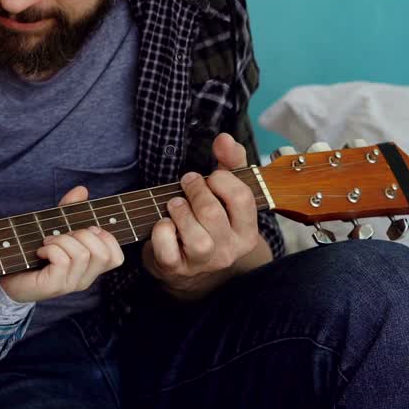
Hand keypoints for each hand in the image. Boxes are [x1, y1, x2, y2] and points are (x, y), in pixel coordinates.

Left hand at [0, 186, 125, 302]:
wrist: (9, 278)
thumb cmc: (34, 253)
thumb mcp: (55, 228)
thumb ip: (70, 211)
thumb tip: (82, 190)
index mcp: (90, 268)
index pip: (116, 257)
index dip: (106, 238)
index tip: (84, 230)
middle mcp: (85, 279)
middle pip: (102, 253)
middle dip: (82, 234)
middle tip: (62, 235)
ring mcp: (70, 285)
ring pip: (82, 254)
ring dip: (62, 240)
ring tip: (47, 242)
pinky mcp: (53, 286)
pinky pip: (62, 260)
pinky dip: (50, 248)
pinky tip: (40, 251)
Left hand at [146, 133, 264, 298]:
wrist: (186, 264)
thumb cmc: (206, 221)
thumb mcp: (223, 192)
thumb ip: (229, 162)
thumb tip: (225, 138)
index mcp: (247, 231)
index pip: (242, 198)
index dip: (222, 180)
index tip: (210, 177)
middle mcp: (230, 250)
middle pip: (212, 213)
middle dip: (195, 190)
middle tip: (187, 183)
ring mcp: (203, 263)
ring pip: (195, 237)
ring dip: (180, 211)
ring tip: (174, 203)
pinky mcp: (177, 269)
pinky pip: (168, 250)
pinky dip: (161, 232)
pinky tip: (163, 223)